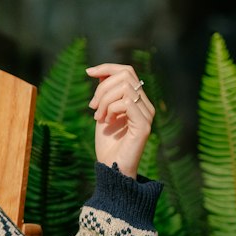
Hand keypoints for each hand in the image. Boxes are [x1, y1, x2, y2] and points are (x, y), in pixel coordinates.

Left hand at [86, 63, 155, 177]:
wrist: (111, 169)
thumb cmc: (107, 144)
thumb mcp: (102, 113)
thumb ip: (104, 94)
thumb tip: (100, 72)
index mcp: (137, 100)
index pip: (127, 71)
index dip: (107, 67)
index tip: (88, 72)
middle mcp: (146, 105)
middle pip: (125, 75)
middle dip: (102, 88)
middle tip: (92, 107)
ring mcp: (147, 114)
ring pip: (125, 87)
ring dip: (104, 100)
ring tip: (98, 117)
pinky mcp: (144, 125)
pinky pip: (126, 102)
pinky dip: (110, 109)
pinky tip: (106, 122)